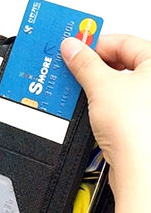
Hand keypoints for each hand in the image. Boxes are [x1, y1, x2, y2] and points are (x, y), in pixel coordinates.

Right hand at [61, 35, 150, 189]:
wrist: (142, 170)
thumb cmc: (140, 130)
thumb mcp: (101, 86)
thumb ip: (84, 63)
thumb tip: (72, 48)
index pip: (123, 42)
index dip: (95, 43)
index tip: (73, 47)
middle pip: (121, 63)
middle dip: (92, 65)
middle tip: (71, 66)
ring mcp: (150, 105)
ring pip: (118, 85)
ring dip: (94, 85)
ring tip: (76, 87)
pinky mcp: (143, 123)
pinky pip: (119, 104)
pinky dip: (102, 104)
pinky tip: (87, 107)